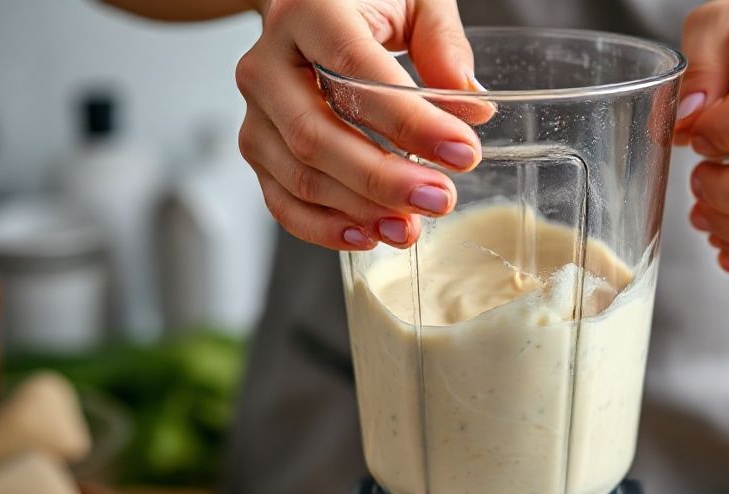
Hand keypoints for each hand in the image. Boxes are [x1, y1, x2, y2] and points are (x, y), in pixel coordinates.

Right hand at [236, 0, 480, 249]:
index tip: (461, 152)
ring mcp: (257, 111)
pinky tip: (368, 235)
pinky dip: (324, 227)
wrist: (308, 4)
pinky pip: (282, 199)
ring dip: (359, 210)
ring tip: (414, 227)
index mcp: (307, 12)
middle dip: (383, 178)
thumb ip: (443, 42)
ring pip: (298, 175)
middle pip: (316, 135)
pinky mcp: (258, 148)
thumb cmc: (364, 0)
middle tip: (440, 198)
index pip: (355, 72)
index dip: (409, 120)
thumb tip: (472, 109)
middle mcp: (268, 64)